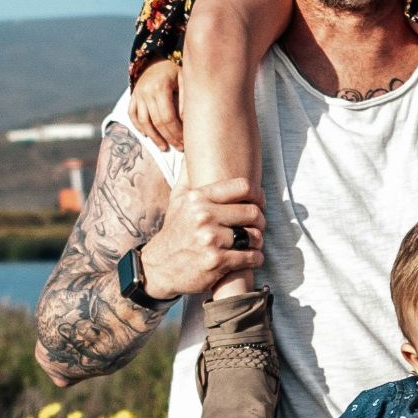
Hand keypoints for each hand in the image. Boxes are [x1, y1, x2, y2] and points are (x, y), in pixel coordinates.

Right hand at [131, 58, 184, 150]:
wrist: (156, 59)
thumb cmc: (175, 71)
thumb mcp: (184, 79)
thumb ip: (185, 99)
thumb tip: (186, 122)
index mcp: (160, 87)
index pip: (168, 117)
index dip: (176, 131)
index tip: (184, 141)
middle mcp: (145, 92)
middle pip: (156, 122)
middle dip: (168, 137)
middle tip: (179, 147)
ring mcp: (137, 95)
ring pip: (143, 122)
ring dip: (154, 137)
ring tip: (164, 148)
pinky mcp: (132, 97)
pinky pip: (132, 116)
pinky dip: (139, 127)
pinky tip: (148, 136)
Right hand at [136, 176, 264, 297]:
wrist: (158, 267)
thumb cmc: (174, 231)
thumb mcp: (176, 200)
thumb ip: (187, 175)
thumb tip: (190, 150)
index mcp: (197, 199)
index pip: (242, 187)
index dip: (257, 194)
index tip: (259, 201)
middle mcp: (203, 217)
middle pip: (253, 212)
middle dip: (260, 220)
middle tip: (258, 225)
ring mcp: (210, 240)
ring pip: (254, 235)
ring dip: (258, 241)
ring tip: (253, 242)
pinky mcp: (216, 262)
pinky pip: (251, 257)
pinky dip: (256, 258)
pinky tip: (252, 257)